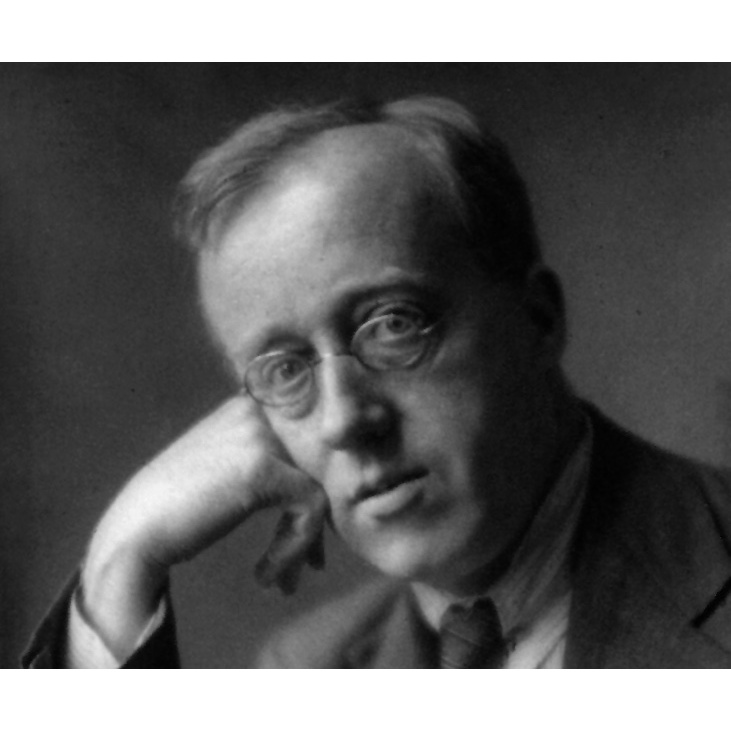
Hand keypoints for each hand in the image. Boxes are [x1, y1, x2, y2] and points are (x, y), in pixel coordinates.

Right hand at [80, 396, 326, 655]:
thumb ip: (269, 464)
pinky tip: (266, 575)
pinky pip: (309, 506)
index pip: (308, 443)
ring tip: (284, 580)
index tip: (304, 534)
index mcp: (247, 407)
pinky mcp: (262, 468)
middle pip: (317, 465)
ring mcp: (258, 436)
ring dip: (305, 541)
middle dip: (314, 519)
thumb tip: (318, 486)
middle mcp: (255, 411)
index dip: (315, 487)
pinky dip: (294, 547)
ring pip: (317, 488)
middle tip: (308, 564)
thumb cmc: (176, 513)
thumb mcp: (227, 471)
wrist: (132, 538)